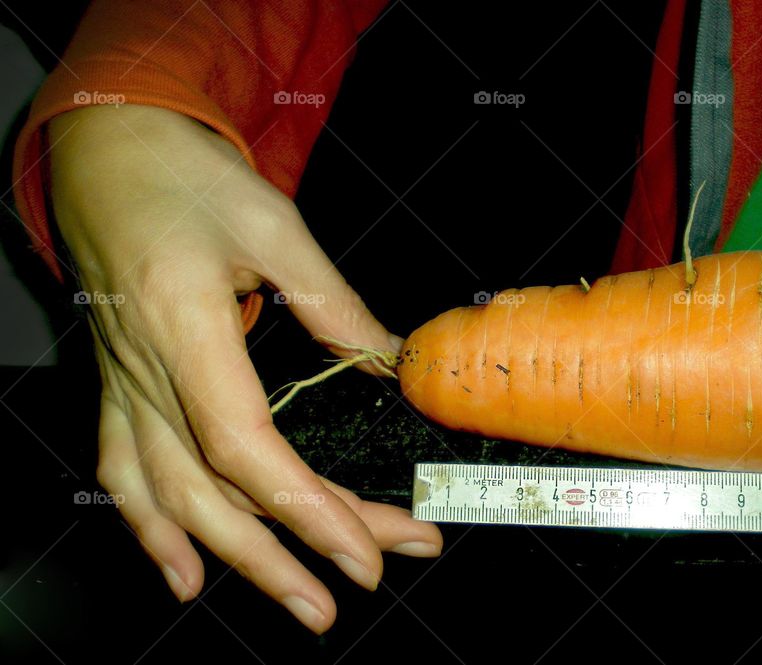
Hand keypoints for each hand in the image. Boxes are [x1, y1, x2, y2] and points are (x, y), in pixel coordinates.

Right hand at [48, 103, 441, 632]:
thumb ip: (332, 304)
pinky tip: (181, 577)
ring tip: (297, 603)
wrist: (107, 153)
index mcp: (185, 328)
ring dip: (234, 561)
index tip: (369, 549)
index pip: (247, 448)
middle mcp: (145, 373)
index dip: (308, 509)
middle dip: (289, 555)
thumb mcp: (274, 228)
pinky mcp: (119, 387)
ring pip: (170, 497)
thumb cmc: (187, 178)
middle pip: (215, 491)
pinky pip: (122, 473)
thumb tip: (393, 361)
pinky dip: (149, 531)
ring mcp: (124, 386)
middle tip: (358, 587)